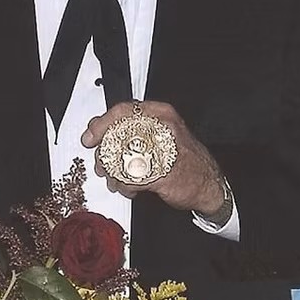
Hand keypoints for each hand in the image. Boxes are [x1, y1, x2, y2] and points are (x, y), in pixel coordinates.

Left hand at [82, 101, 229, 217]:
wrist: (209, 185)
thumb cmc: (185, 160)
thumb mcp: (163, 134)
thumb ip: (136, 129)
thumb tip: (101, 131)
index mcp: (161, 114)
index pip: (122, 111)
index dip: (100, 124)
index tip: (90, 137)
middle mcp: (162, 128)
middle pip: (118, 136)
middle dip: (104, 154)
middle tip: (102, 165)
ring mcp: (163, 150)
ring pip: (122, 158)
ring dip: (114, 173)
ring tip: (118, 180)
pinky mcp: (163, 173)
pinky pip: (131, 179)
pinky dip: (126, 187)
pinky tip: (130, 189)